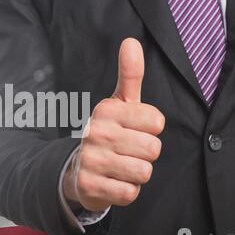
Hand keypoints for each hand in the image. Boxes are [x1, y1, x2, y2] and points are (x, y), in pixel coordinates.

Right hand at [63, 38, 165, 211]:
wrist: (77, 167)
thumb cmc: (108, 132)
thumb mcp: (119, 104)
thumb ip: (130, 75)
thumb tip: (131, 41)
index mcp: (106, 110)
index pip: (157, 123)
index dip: (150, 130)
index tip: (134, 130)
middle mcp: (96, 132)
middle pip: (153, 149)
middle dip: (144, 154)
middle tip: (126, 151)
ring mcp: (90, 160)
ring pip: (143, 172)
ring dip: (136, 174)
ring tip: (120, 166)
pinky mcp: (88, 186)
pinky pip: (129, 193)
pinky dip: (125, 190)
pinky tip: (112, 181)